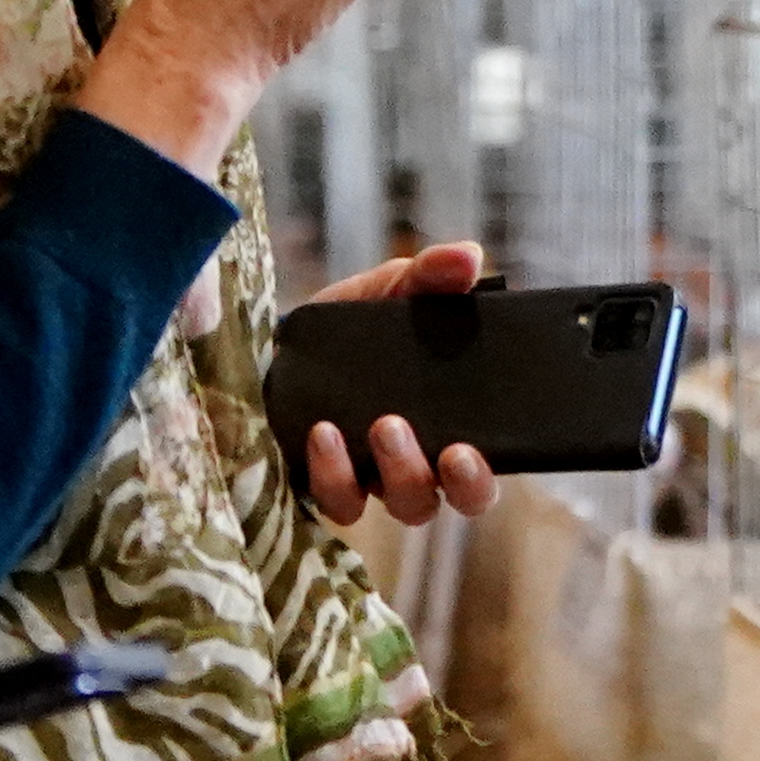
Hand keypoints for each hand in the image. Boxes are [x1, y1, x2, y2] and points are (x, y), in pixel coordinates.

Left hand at [298, 240, 506, 529]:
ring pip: (399, 504)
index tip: (471, 451)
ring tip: (382, 423)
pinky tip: (325, 431)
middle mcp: (412, 466)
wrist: (277, 345)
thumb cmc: (348, 327)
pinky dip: (333, 470)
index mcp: (444, 428)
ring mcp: (368, 480)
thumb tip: (468, 256)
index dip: (482, 476)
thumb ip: (430, 275)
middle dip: (458, 483)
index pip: (479, 473)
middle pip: (450, 499)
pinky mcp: (322, 484)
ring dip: (398, 471)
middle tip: (449, 450)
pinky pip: (337, 499)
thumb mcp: (390, 292)